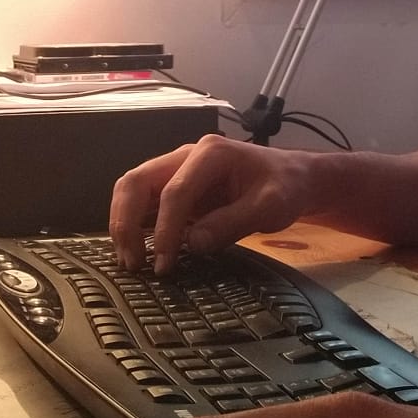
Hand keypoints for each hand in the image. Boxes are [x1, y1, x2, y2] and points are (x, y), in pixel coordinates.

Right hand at [109, 134, 315, 272]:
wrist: (294, 178)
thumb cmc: (284, 187)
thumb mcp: (270, 206)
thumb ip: (232, 223)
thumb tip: (192, 245)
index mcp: (210, 153)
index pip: (174, 191)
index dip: (165, 230)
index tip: (164, 263)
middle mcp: (186, 156)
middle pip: (137, 181)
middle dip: (126, 221)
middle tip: (133, 262)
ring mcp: (179, 170)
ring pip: (134, 188)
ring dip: (124, 223)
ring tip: (130, 261)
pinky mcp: (177, 187)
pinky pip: (146, 201)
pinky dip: (135, 224)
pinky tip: (138, 250)